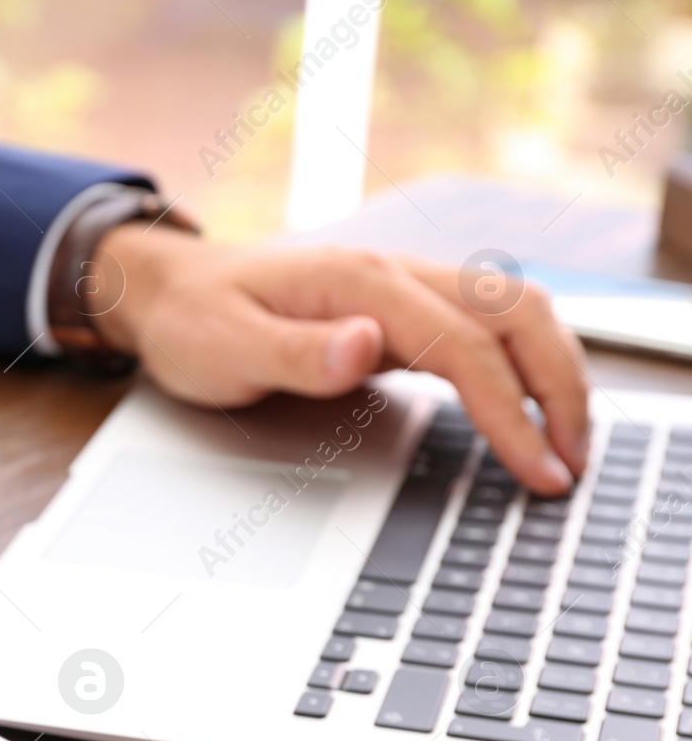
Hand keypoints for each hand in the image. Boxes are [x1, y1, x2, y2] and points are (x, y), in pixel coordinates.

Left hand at [93, 225, 589, 494]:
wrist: (167, 290)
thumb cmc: (192, 320)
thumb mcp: (223, 346)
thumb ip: (295, 353)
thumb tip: (365, 345)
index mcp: (357, 280)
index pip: (462, 344)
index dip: (510, 409)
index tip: (536, 466)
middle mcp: (391, 274)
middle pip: (514, 313)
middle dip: (560, 385)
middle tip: (574, 463)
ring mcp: (399, 290)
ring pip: (512, 312)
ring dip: (553, 371)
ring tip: (570, 444)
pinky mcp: (398, 313)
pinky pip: (483, 328)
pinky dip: (523, 365)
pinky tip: (529, 410)